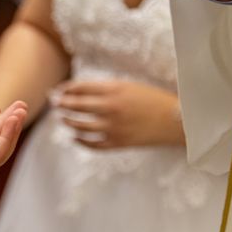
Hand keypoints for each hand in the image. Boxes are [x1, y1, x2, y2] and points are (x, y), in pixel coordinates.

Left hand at [55, 81, 183, 148]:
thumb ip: (107, 88)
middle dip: (61, 104)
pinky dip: (81, 141)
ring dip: (68, 121)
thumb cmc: (154, 100)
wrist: (176, 120)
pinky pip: (92, 144)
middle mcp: (111, 108)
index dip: (66, 89)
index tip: (59, 90)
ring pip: (80, 126)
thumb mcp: (130, 86)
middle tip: (54, 103)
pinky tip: (75, 137)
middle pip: (76, 106)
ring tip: (62, 119)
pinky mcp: (117, 143)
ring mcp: (113, 127)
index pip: (81, 88)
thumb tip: (80, 91)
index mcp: (115, 90)